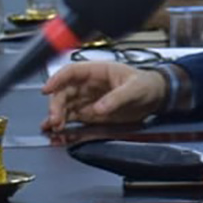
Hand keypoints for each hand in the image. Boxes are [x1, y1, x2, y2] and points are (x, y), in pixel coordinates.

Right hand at [40, 60, 167, 128]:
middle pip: (65, 91)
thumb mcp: (135, 89)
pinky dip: (64, 124)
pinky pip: (74, 117)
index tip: (47, 89)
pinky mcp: (91, 113)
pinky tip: (57, 131)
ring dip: (57, 115)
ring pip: (66, 105)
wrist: (156, 98)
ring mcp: (89, 99)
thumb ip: (117, 98)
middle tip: (55, 118)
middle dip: (56, 104)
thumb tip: (99, 108)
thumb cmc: (147, 85)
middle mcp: (89, 84)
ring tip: (53, 127)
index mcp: (98, 71)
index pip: (72, 71)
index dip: (57, 79)